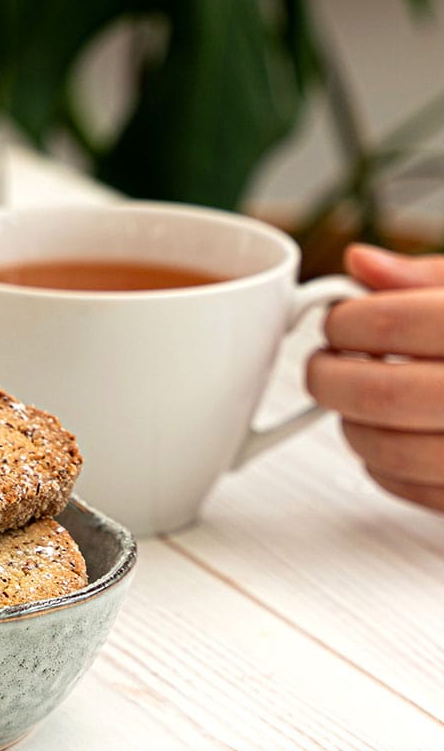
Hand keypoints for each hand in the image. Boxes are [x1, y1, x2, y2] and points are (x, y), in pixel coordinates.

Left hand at [307, 243, 443, 511]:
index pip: (391, 321)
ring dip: (352, 424)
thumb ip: (426, 278)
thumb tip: (360, 261)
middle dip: (330, 377)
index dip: (345, 321)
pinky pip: (414, 489)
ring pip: (391, 449)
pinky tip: (392, 436)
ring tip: (355, 400)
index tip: (337, 321)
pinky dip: (383, 466)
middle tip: (325, 364)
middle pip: (381, 393)